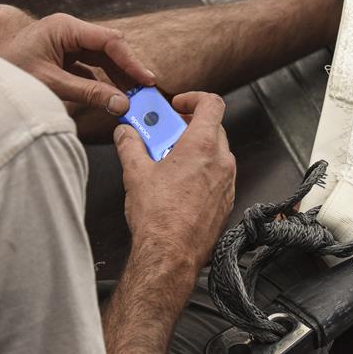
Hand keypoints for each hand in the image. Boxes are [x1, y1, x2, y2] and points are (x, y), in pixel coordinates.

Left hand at [0, 13, 155, 114]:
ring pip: (100, 59)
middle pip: (108, 48)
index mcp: (65, 28)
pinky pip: (89, 69)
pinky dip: (101, 83)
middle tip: (144, 92)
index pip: (109, 40)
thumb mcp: (51, 85)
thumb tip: (121, 104)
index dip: (131, 62)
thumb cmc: (7, 73)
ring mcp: (64, 45)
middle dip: (127, 70)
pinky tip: (111, 97)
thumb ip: (89, 93)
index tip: (146, 81)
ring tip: (132, 97)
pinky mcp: (60, 59)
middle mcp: (67, 32)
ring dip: (116, 78)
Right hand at [114, 92, 235, 271]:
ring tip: (166, 162)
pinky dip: (200, 171)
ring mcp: (227, 183)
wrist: (170, 255)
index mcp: (202, 146)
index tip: (177, 104)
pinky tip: (177, 185)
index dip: (194, 98)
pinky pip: (216, 176)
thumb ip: (130, 145)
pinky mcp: (225, 201)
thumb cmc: (158, 218)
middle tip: (163, 134)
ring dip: (193, 150)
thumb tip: (125, 133)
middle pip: (212, 128)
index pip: (212, 104)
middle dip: (187, 127)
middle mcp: (221, 162)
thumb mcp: (135, 173)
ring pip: (214, 153)